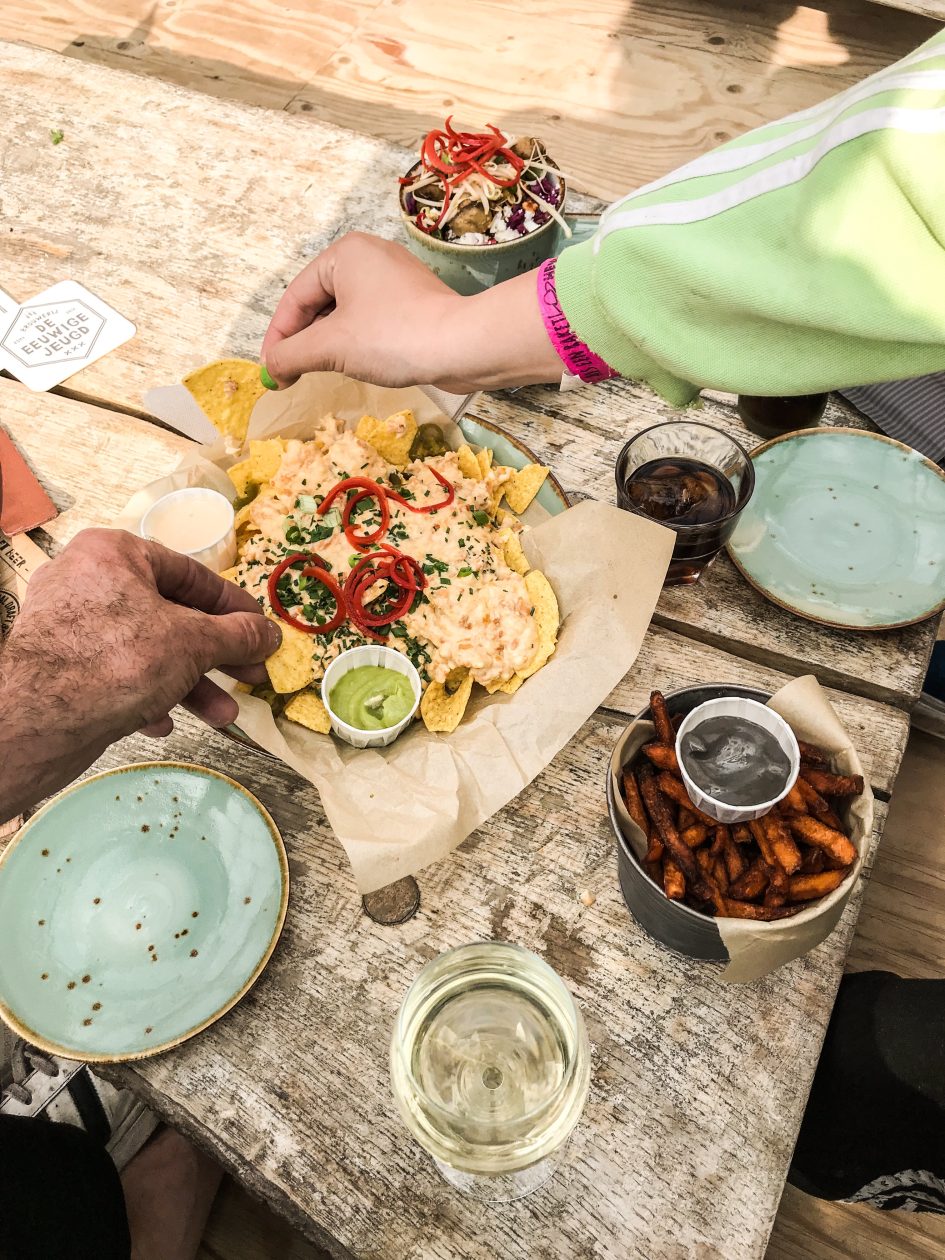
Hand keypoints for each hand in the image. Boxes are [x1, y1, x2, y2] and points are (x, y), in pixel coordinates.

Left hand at [0, 529, 281, 818]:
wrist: (38, 719)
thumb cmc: (117, 661)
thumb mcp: (194, 643)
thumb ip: (237, 635)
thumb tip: (269, 633)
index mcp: (115, 553)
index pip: (190, 574)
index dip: (233, 607)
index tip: (260, 631)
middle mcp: (87, 580)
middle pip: (170, 616)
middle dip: (214, 656)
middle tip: (249, 676)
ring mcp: (68, 623)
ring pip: (146, 650)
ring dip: (189, 684)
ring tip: (222, 715)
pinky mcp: (58, 664)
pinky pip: (115, 673)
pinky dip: (146, 694)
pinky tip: (164, 721)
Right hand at [261, 232, 561, 392]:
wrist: (463, 346)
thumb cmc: (394, 337)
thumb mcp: (332, 347)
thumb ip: (292, 354)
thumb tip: (270, 367)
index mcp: (345, 253)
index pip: (296, 296)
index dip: (279, 336)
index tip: (271, 371)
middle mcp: (369, 257)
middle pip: (319, 302)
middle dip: (304, 340)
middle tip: (292, 376)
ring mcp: (394, 279)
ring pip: (345, 313)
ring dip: (329, 344)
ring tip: (321, 372)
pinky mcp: (413, 302)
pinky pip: (370, 320)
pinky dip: (356, 342)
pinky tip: (356, 365)